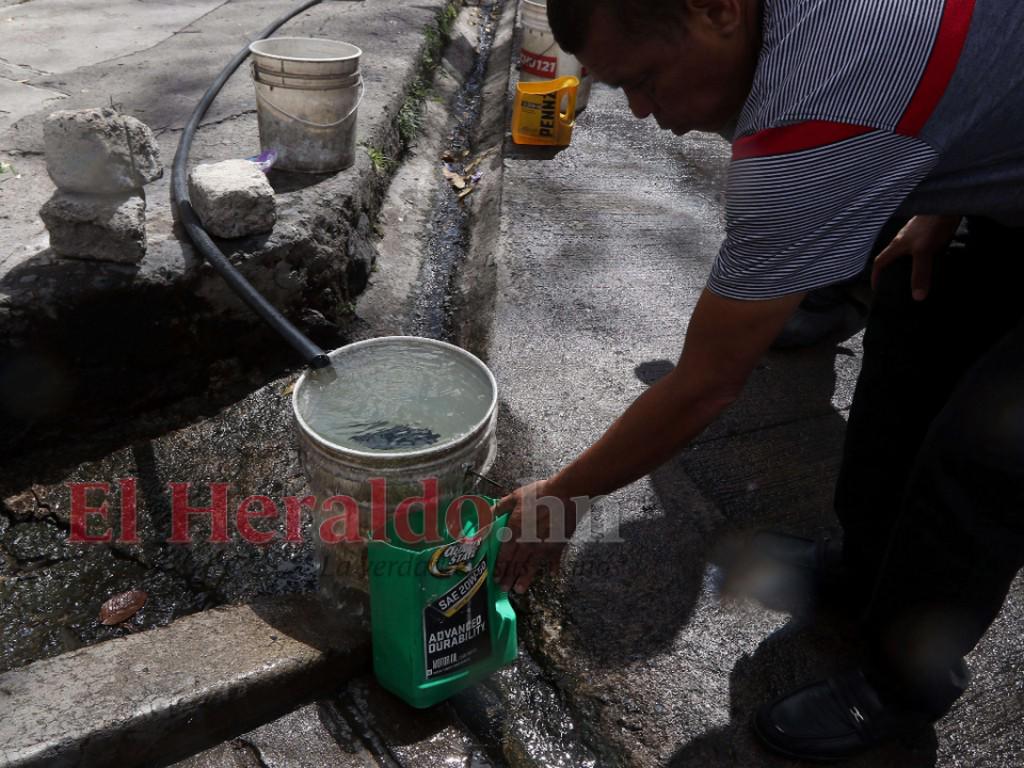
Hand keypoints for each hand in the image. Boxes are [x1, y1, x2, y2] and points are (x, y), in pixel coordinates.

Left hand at [494, 478, 577, 593]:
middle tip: (504, 589)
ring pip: (532, 566)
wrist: (566, 495)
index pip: (504, 554)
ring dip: (525, 579)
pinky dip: (552, 568)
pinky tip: (551, 574)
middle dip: (508, 577)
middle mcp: (528, 543)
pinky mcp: (558, 545)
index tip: (496, 577)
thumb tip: (488, 512)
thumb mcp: (516, 497)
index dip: (499, 567)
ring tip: (519, 590)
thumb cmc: (540, 494)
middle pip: (516, 564)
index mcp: (515, 532)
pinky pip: (554, 560)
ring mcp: (543, 546)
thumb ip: (501, 507)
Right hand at [871, 214, 960, 300]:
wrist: (948, 204)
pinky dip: (922, 258)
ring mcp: (916, 235)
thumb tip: (917, 297)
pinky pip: (921, 248)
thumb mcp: (923, 252)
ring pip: (907, 253)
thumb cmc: (930, 225)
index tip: (876, 288)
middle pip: (892, 258)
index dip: (875, 276)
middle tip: (896, 286)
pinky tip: (931, 262)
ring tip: (914, 277)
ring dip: (908, 264)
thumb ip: (920, 274)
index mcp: (896, 245)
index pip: (879, 262)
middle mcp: (903, 240)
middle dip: (891, 271)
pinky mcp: (928, 232)